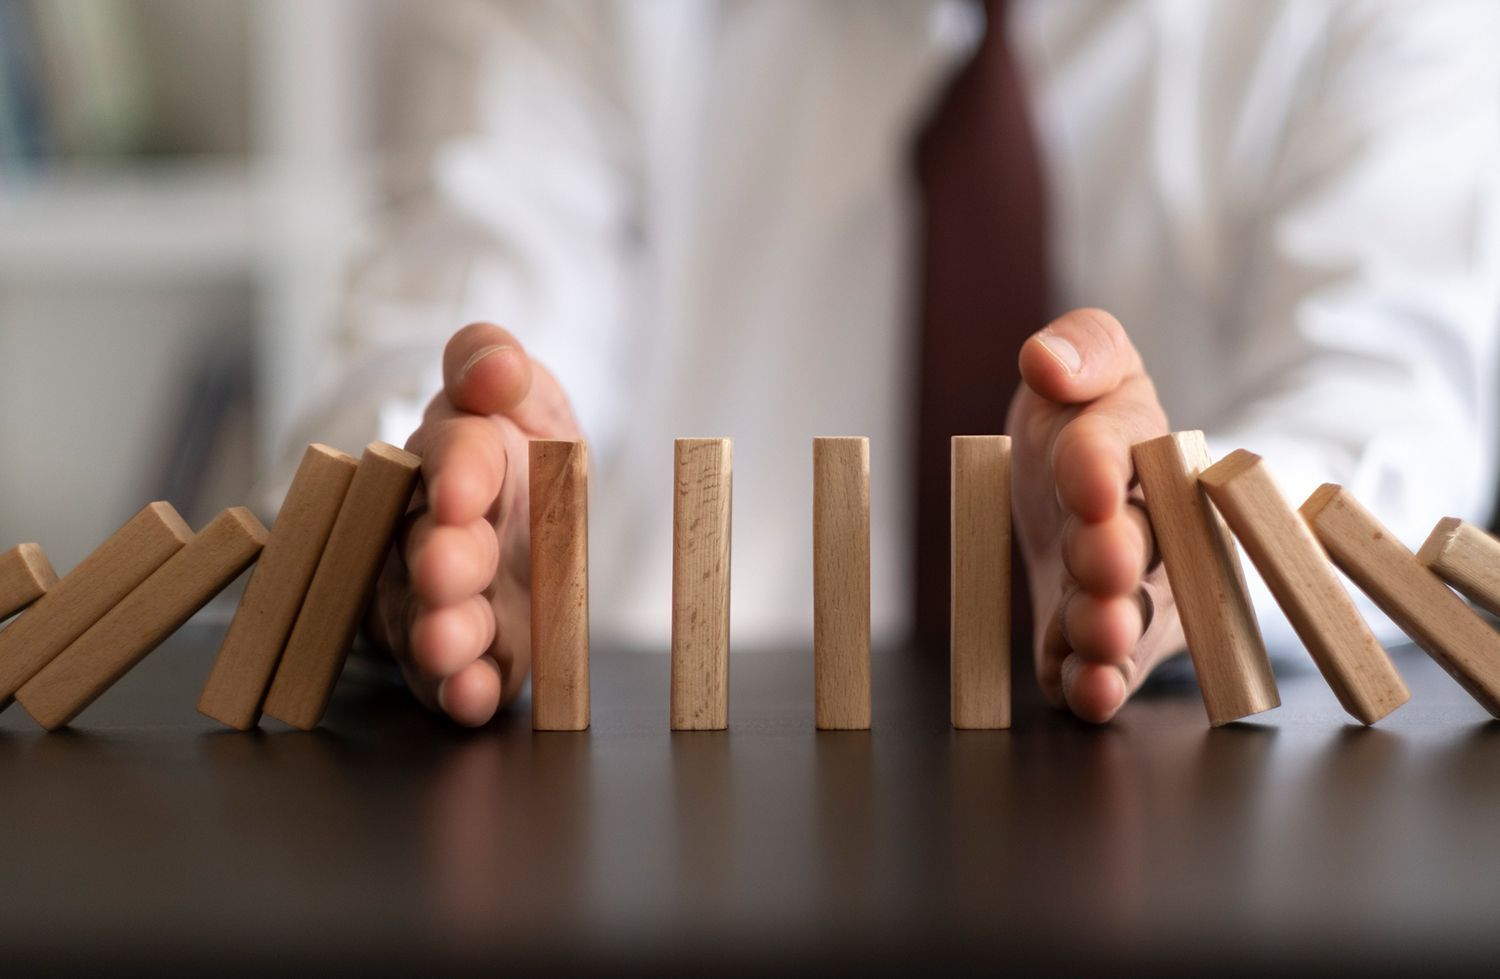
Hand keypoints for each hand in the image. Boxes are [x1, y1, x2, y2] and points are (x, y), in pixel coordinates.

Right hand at [368, 323, 580, 725]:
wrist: (536, 518)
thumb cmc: (523, 454)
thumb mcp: (526, 398)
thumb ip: (496, 366)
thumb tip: (494, 363)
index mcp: (457, 457)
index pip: (453, 454)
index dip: (457, 469)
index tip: (464, 488)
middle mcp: (434, 529)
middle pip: (428, 543)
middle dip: (438, 559)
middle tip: (444, 570)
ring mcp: (441, 598)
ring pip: (428, 615)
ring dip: (440, 633)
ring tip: (449, 645)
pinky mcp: (464, 655)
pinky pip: (453, 677)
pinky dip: (461, 690)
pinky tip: (473, 699)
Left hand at [1007, 309, 1186, 722]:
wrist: (1076, 489)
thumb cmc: (1084, 419)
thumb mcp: (1086, 362)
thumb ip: (1081, 348)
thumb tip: (1044, 357)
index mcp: (1144, 446)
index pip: (1125, 446)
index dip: (1101, 461)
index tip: (1083, 475)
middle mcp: (1152, 525)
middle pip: (1142, 543)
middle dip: (1119, 555)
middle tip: (1104, 564)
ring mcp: (1134, 591)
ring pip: (1130, 613)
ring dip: (1111, 628)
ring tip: (1097, 637)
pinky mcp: (1106, 644)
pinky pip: (1106, 668)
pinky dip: (1097, 684)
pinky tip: (1087, 694)